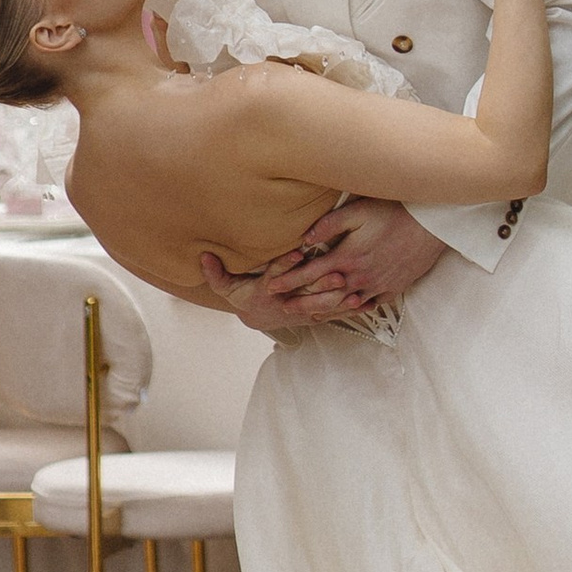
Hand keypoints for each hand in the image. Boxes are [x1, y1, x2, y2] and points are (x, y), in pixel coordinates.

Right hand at [196, 247, 366, 338]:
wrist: (259, 318)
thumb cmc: (245, 295)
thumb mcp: (227, 287)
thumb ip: (217, 273)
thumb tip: (203, 256)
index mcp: (267, 291)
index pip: (275, 275)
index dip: (285, 265)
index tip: (297, 253)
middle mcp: (286, 303)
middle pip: (305, 293)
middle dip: (321, 285)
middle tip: (337, 274)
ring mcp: (303, 311)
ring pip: (323, 306)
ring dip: (339, 300)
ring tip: (356, 291)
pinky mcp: (316, 314)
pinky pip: (336, 314)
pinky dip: (352, 309)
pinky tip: (368, 303)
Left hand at [289, 196, 449, 307]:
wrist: (430, 226)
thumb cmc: (393, 212)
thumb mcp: (357, 211)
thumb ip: (328, 225)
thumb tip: (304, 239)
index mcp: (347, 257)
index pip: (310, 274)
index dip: (288, 280)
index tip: (271, 286)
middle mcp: (359, 276)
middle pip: (324, 296)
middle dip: (301, 301)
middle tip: (283, 307)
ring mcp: (377, 285)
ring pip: (345, 304)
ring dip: (325, 309)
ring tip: (309, 314)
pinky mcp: (393, 288)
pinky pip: (370, 304)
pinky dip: (354, 309)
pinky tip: (347, 309)